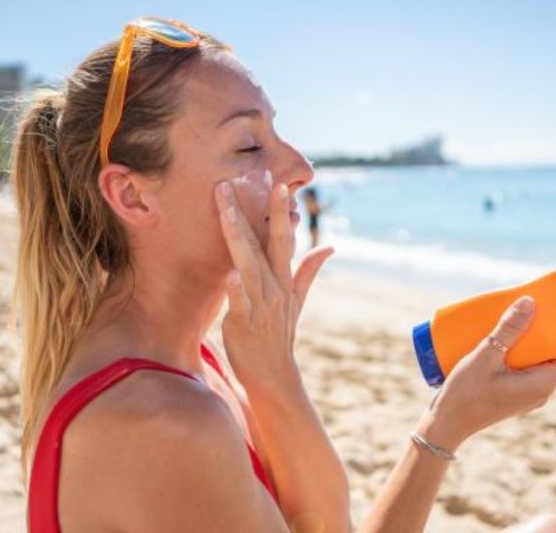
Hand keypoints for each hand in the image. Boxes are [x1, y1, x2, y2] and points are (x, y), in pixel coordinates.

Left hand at [214, 180, 333, 391]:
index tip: (276, 181)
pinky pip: (241, 303)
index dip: (279, 210)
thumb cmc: (278, 334)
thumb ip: (309, 271)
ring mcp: (261, 303)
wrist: (273, 374)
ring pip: (248, 264)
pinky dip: (237, 290)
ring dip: (238, 236)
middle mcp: (275, 286)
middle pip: (264, 243)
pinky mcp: (245, 322)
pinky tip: (230, 276)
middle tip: (238, 182)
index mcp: (284, 279)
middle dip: (253, 212)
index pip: (283, 238)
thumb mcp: (297, 300)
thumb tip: (329, 247)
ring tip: (226, 211)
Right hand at [425, 296, 555, 448]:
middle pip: (555, 356)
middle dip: (547, 333)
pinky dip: (520, 354)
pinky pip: (526, 370)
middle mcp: (541, 392)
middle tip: (534, 307)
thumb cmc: (465, 394)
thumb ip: (508, 330)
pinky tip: (503, 340)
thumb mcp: (485, 357)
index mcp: (542, 384)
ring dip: (530, 342)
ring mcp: (527, 395)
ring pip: (539, 363)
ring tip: (516, 319)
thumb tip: (530, 302)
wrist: (445, 425)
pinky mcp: (514, 395)